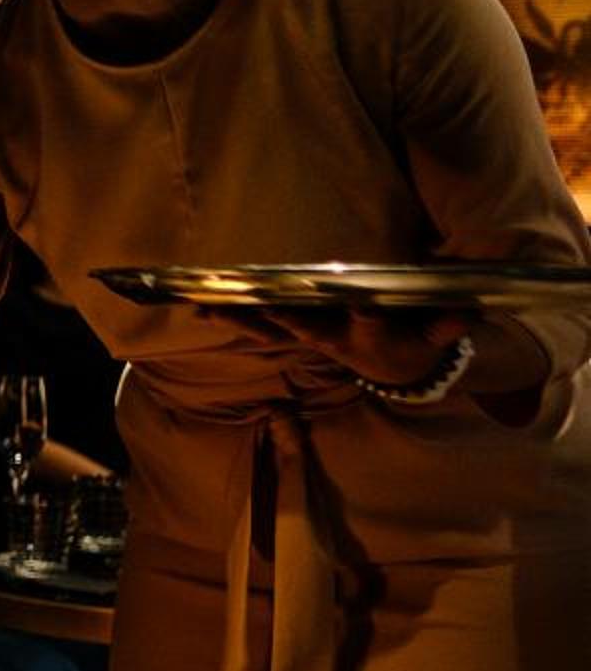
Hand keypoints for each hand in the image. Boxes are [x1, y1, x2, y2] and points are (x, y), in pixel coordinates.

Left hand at [221, 306, 467, 387]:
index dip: (364, 312)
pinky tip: (201, 310)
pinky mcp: (296, 336)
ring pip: (274, 329)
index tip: (358, 302)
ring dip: (243, 319)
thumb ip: (452, 318)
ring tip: (208, 308)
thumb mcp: (442, 330)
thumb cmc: (420, 337)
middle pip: (309, 328)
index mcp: (374, 335)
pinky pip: (260, 329)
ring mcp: (312, 339)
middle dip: (285, 318)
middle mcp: (337, 339)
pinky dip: (234, 320)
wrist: (398, 369)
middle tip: (263, 307)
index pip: (371, 320)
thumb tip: (470, 301)